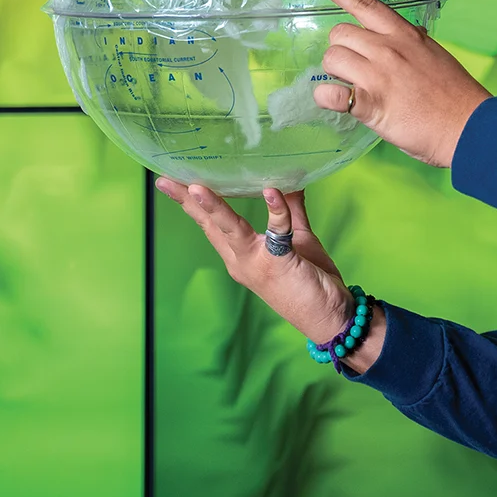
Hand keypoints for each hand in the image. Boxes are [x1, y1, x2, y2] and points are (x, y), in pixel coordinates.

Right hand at [155, 180, 353, 344]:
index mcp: (241, 254)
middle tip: (165, 181)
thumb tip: (287, 182)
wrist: (331, 316)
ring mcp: (257, 263)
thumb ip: (290, 212)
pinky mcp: (279, 263)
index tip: (170, 182)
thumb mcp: (299, 239)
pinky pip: (277, 232)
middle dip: (187, 202)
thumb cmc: (312, 280)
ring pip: (230, 230)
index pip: (211, 224)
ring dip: (214, 208)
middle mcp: (241, 260)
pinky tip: (271, 192)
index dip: (190, 204)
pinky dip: (276, 210)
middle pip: (210, 225)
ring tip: (196, 187)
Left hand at [308, 0, 490, 168]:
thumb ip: (414, 42)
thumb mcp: (435, 54)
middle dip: (341, 49)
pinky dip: (327, 97)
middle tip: (355, 68)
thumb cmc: (455, 94)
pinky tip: (338, 102)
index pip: (365, 3)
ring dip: (335, 73)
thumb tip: (409, 32)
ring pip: (331, 59)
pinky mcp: (371, 105)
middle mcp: (389, 49)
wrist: (470, 126)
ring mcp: (378, 75)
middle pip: (340, 33)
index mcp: (405, 34)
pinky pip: (331, 93)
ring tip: (353, 86)